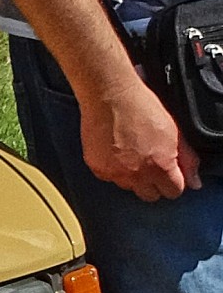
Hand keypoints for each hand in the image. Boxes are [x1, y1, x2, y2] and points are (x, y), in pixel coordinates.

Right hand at [80, 81, 203, 200]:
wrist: (110, 97)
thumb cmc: (141, 108)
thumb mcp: (174, 132)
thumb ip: (186, 160)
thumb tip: (194, 181)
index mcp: (160, 166)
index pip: (173, 192)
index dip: (173, 182)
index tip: (169, 174)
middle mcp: (137, 174)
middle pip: (150, 196)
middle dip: (153, 184)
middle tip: (150, 165)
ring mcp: (115, 173)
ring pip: (128, 187)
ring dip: (131, 176)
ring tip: (130, 155)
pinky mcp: (97, 168)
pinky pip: (108, 178)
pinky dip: (112, 169)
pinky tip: (116, 152)